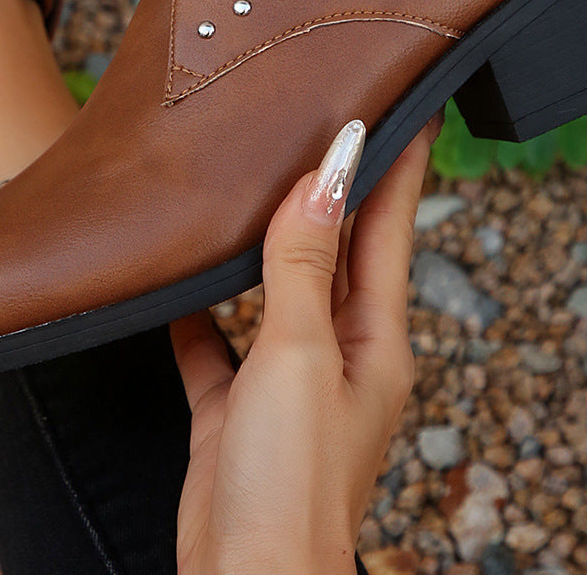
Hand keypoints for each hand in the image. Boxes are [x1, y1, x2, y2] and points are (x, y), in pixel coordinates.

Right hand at [170, 114, 440, 574]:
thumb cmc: (293, 483)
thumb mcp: (302, 355)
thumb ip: (306, 264)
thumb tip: (326, 174)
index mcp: (375, 340)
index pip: (391, 228)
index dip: (400, 163)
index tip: (410, 103)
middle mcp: (339, 357)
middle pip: (338, 252)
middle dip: (334, 189)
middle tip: (326, 123)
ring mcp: (286, 385)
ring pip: (276, 291)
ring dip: (266, 241)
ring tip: (252, 182)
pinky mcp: (236, 413)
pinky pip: (216, 346)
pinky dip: (198, 312)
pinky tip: (175, 280)